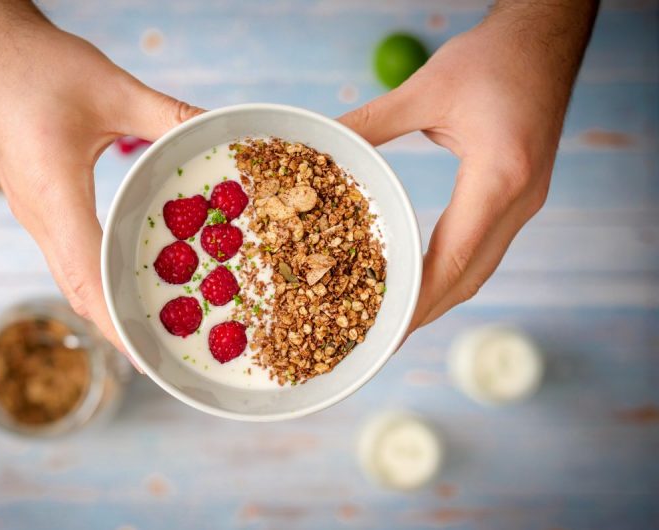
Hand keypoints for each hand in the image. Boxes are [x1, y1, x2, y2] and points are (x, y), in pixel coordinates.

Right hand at [0, 1, 201, 366]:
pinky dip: (96, 275)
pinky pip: (67, 252)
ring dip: (106, 304)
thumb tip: (220, 137)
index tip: (149, 358)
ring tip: (149, 325)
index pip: (88, 280)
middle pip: (78, 290)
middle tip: (161, 353)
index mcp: (54, 200)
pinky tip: (125, 273)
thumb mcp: (114, 90)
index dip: (118, 325)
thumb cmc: (38, 66)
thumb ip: (170, 117)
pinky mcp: (36, 200)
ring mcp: (33, 212)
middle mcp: (38, 217)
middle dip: (117, 328)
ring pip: (71, 275)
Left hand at [339, 0, 596, 334]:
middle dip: (425, 312)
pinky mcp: (521, 195)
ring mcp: (526, 201)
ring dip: (440, 297)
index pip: (453, 259)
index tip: (385, 330)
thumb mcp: (426, 88)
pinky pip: (485, 247)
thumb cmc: (495, 58)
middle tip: (382, 338)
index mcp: (499, 178)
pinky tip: (424, 276)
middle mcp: (519, 200)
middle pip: (470, 277)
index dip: (417, 301)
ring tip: (398, 319)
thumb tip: (324, 146)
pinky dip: (453, 270)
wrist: (548, 38)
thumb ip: (372, 122)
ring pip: (481, 268)